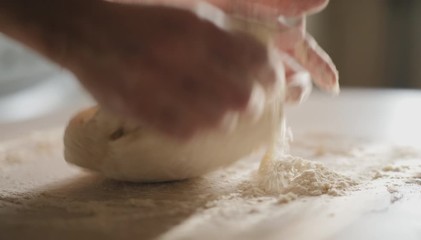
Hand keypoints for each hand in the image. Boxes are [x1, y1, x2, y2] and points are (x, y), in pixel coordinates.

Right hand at [61, 3, 271, 136]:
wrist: (84, 27)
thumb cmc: (144, 19)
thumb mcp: (189, 12)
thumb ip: (229, 34)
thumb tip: (270, 62)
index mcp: (198, 26)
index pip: (259, 60)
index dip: (274, 76)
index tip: (270, 82)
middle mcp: (180, 54)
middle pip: (245, 97)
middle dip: (254, 102)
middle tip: (246, 100)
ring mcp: (157, 84)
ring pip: (219, 121)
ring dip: (226, 119)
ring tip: (219, 111)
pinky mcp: (137, 108)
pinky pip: (185, 132)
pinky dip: (197, 129)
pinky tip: (193, 119)